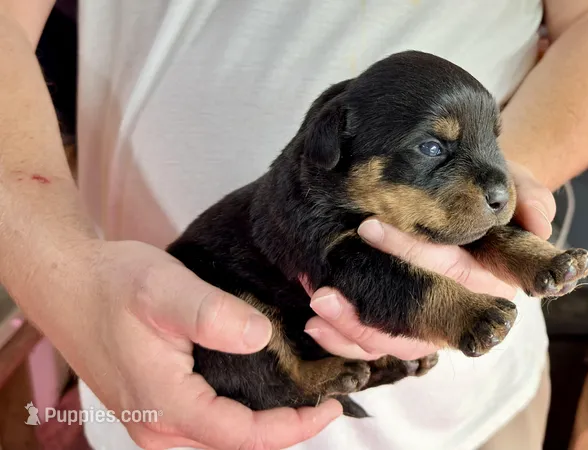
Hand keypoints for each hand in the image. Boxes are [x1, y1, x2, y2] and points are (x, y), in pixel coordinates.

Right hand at [38, 240, 340, 449]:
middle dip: (286, 427)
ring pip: (224, 436)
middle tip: (326, 395)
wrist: (68, 284)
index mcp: (165, 404)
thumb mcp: (163, 288)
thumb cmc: (112, 284)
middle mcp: (159, 426)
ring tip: (305, 392)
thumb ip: (211, 315)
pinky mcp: (156, 407)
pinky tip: (266, 385)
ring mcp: (156, 420)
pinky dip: (243, 411)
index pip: (243, 436)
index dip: (294, 427)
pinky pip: (209, 422)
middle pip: (238, 444)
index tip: (331, 406)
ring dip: (265, 421)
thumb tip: (260, 336)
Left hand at [305, 160, 554, 359]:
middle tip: (326, 292)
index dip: (414, 256)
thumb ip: (527, 195)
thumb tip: (540, 219)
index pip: (451, 272)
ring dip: (352, 329)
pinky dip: (346, 338)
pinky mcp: (405, 325)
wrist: (467, 199)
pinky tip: (316, 322)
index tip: (368, 227)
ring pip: (395, 341)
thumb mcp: (513, 184)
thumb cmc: (488, 191)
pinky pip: (377, 345)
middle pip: (416, 318)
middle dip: (369, 310)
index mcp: (488, 278)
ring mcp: (431, 319)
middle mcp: (460, 305)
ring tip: (318, 303)